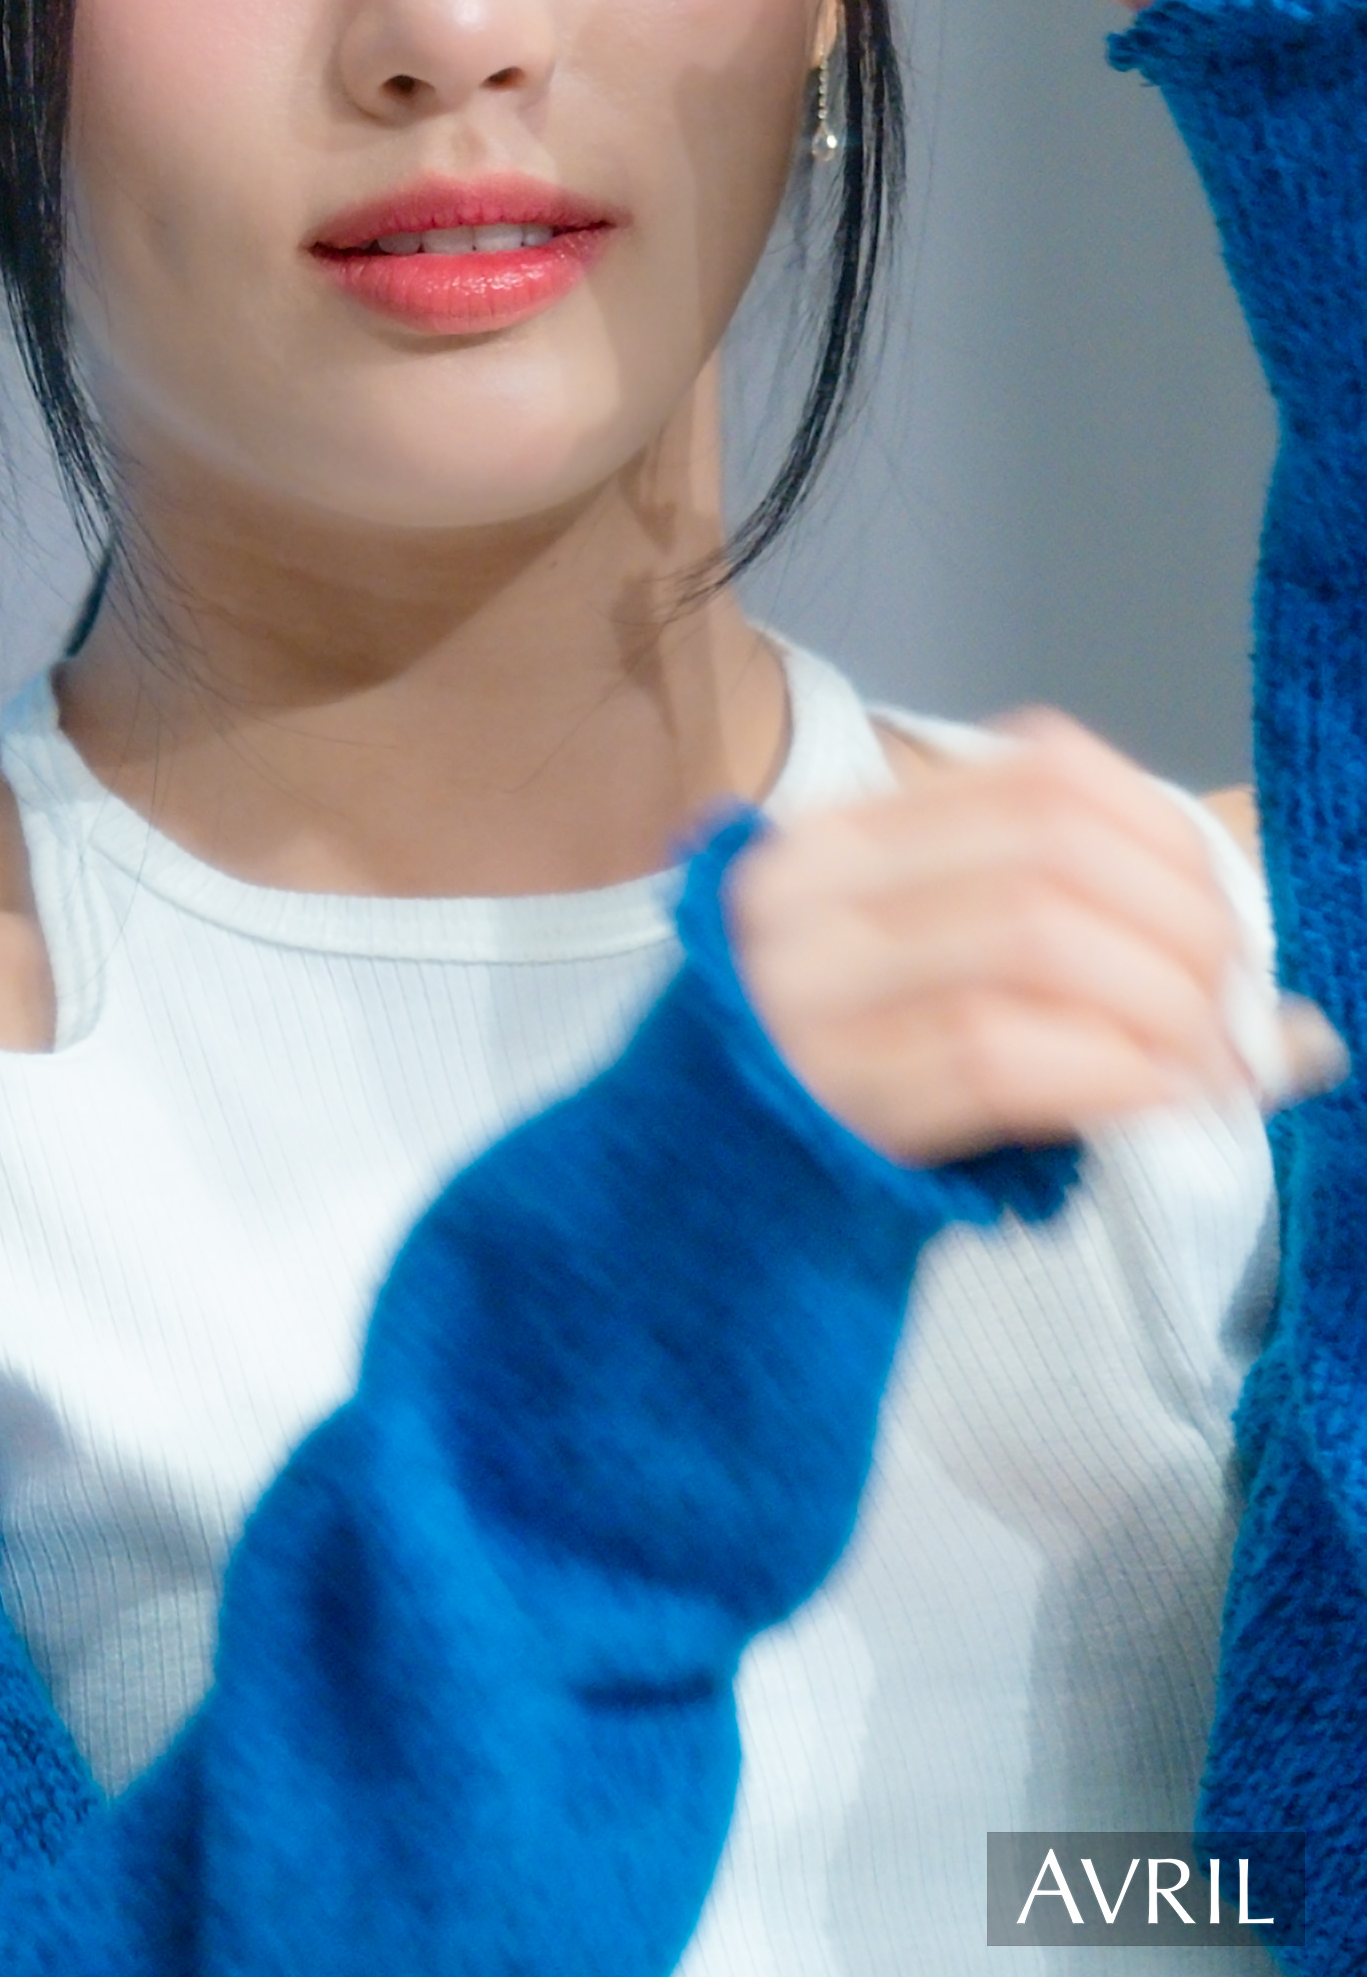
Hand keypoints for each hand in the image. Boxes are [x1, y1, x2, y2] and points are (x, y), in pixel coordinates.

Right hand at [726, 711, 1337, 1164]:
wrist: (687, 1204)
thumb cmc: (835, 1084)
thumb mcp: (920, 973)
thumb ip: (1066, 947)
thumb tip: (1290, 1014)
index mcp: (841, 837)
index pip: (1040, 772)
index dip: (1166, 835)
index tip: (1221, 918)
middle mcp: (811, 894)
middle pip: (1052, 853)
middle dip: (1182, 929)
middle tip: (1234, 1013)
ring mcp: (807, 994)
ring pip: (1032, 938)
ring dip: (1159, 1003)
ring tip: (1206, 1066)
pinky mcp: (827, 1098)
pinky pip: (995, 1054)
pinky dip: (1106, 1070)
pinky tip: (1151, 1099)